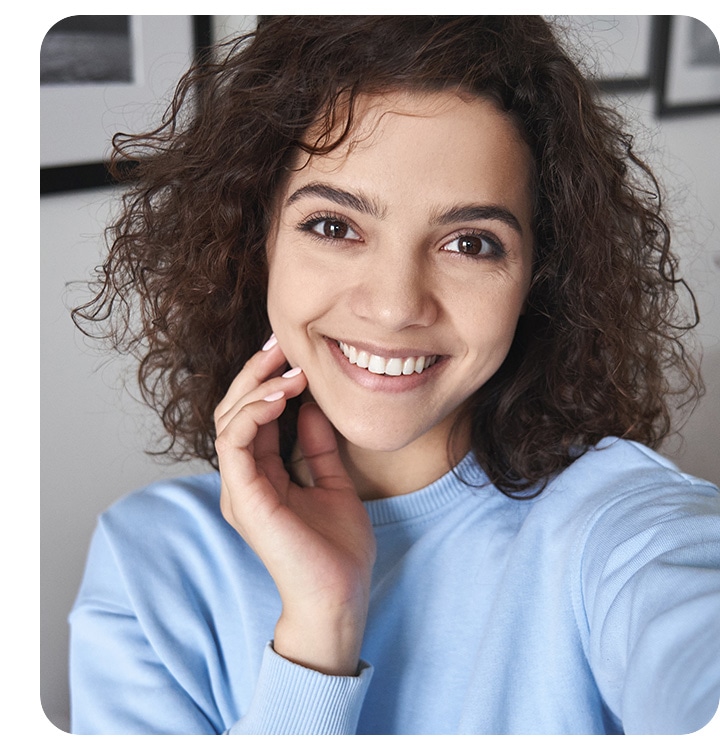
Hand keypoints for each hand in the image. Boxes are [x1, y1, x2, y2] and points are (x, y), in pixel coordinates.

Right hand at [214, 336, 375, 675]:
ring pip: (229, 421)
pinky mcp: (243, 498)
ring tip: (288, 367)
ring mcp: (239, 489)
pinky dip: (254, 413)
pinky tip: (282, 395)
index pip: (255, 418)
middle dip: (256, 374)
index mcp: (262, 477)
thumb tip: (315, 405)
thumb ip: (318, 445)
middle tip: (280, 344)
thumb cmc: (338, 549)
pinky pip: (236, 443)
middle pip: (235, 412)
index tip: (293, 353)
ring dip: (257, 388)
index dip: (269, 382)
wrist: (340, 597)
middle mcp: (244, 480)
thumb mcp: (333, 482)